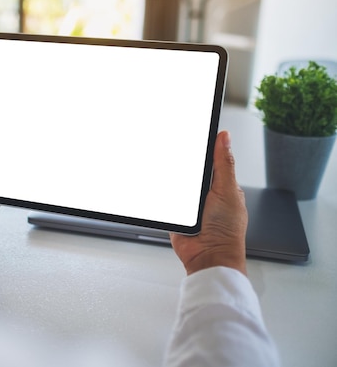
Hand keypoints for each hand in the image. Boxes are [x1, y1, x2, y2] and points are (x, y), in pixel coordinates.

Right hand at [169, 131, 247, 275]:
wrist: (209, 257)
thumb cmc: (227, 231)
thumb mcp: (228, 190)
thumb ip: (224, 164)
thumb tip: (224, 137)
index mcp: (223, 186)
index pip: (211, 160)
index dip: (202, 148)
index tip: (192, 133)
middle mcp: (206, 194)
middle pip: (190, 170)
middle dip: (184, 165)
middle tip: (180, 158)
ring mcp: (190, 205)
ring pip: (177, 183)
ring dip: (174, 182)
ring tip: (178, 186)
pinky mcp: (176, 214)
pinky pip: (166, 199)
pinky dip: (164, 196)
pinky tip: (167, 195)